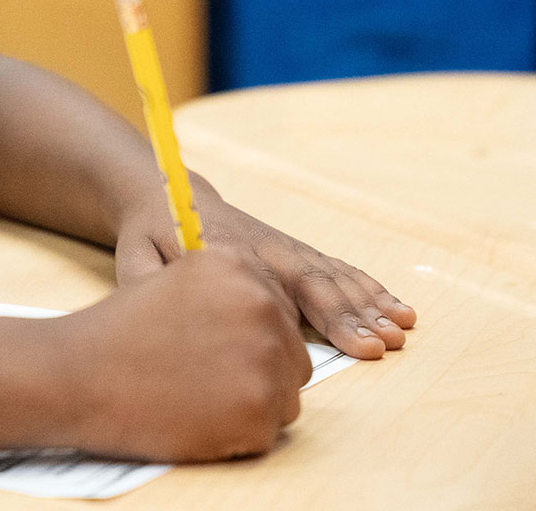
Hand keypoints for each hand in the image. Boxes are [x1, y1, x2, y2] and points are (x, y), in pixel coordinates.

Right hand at [51, 248, 310, 461]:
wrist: (76, 372)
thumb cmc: (117, 332)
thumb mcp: (170, 279)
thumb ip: (223, 290)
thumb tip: (261, 318)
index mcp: (239, 265)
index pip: (277, 313)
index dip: (247, 340)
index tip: (215, 351)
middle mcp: (261, 304)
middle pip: (290, 354)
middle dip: (256, 372)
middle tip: (202, 380)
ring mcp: (264, 357)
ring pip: (285, 395)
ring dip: (250, 404)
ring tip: (196, 397)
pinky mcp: (259, 408)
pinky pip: (269, 431)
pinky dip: (238, 434)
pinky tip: (196, 418)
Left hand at [113, 178, 417, 359]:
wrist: (170, 191)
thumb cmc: (151, 233)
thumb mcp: (134, 256)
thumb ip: (146, 283)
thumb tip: (163, 309)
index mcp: (226, 254)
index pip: (270, 290)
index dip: (302, 318)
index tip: (329, 340)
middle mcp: (264, 250)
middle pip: (311, 284)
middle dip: (348, 315)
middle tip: (380, 343)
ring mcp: (285, 248)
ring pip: (333, 277)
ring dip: (368, 304)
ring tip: (401, 328)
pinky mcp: (296, 251)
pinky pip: (339, 269)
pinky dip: (370, 288)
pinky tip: (399, 307)